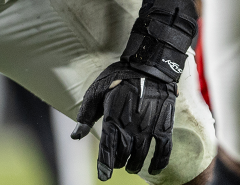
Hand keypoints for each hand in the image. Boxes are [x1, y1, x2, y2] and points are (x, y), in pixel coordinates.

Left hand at [74, 62, 177, 179]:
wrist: (149, 65)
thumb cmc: (119, 77)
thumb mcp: (96, 92)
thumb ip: (86, 116)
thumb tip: (75, 136)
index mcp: (112, 118)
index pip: (107, 149)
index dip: (104, 165)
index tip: (103, 176)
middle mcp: (130, 126)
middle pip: (124, 154)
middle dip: (119, 162)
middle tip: (118, 164)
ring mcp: (149, 127)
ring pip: (141, 154)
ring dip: (135, 164)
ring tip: (132, 166)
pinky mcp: (164, 125)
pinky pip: (163, 149)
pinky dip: (159, 162)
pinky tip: (154, 168)